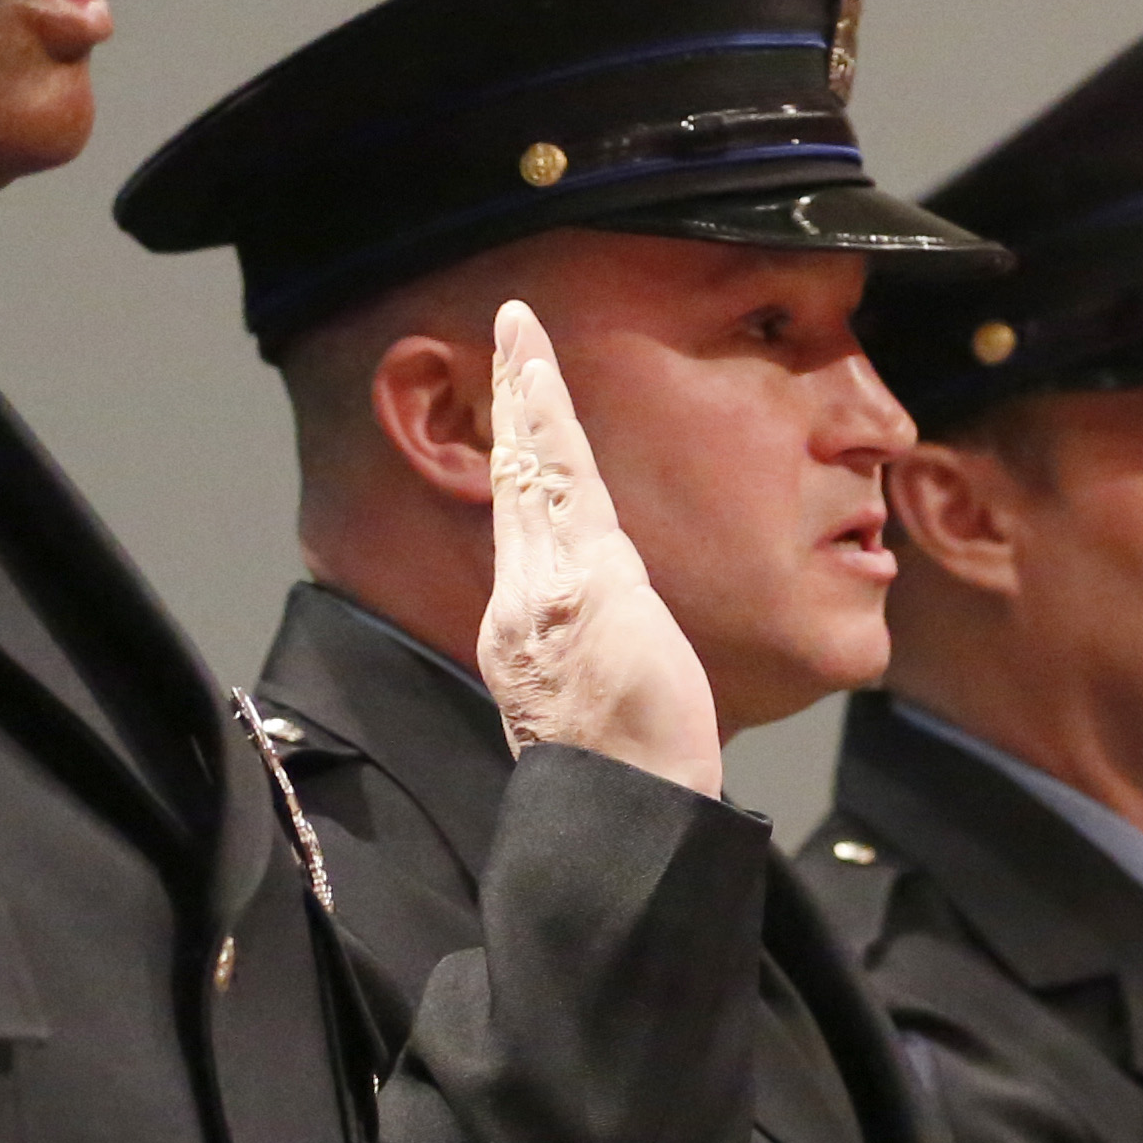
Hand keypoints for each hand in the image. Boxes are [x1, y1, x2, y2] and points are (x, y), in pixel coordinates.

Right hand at [477, 299, 723, 791]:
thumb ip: (591, 639)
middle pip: (514, 483)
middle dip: (509, 405)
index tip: (520, 411)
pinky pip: (560, 485)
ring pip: (532, 473)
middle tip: (510, 333)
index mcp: (524, 628)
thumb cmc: (633, 769)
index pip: (522, 523)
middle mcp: (521, 602)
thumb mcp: (598, 692)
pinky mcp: (576, 584)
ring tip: (522, 331)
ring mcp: (543, 589)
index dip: (519, 459)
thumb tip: (608, 616)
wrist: (630, 811)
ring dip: (525, 394)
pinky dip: (546, 424)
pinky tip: (540, 376)